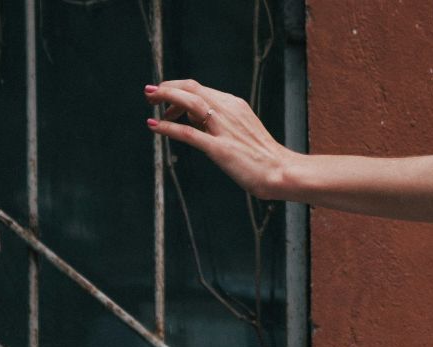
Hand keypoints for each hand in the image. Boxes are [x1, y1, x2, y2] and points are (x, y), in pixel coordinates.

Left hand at [144, 79, 295, 199]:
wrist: (282, 172)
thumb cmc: (265, 157)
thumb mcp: (242, 132)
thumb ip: (220, 124)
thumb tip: (193, 121)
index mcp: (235, 106)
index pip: (200, 89)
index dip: (179, 90)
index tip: (166, 99)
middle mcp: (228, 111)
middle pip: (191, 88)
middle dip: (167, 87)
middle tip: (149, 93)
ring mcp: (224, 129)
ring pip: (190, 102)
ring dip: (166, 97)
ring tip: (149, 100)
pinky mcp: (220, 149)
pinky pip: (189, 133)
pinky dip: (168, 127)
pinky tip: (154, 125)